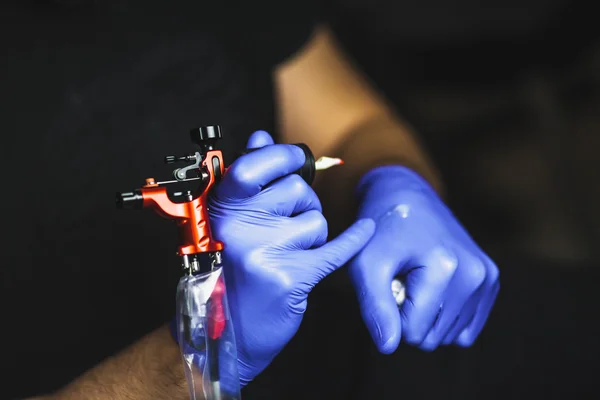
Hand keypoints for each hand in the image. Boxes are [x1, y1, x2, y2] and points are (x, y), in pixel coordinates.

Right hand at [209, 131, 374, 384]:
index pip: (254, 165)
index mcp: (220, 208)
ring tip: (290, 254)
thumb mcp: (229, 223)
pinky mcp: (291, 276)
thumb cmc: (229, 274)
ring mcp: (264, 251)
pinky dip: (354, 239)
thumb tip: (260, 137)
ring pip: (317, 220)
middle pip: (297, 190)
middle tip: (289, 226)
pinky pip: (336, 247)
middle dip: (303, 204)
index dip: (282, 155)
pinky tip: (365, 231)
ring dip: (313, 236)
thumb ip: (246, 180)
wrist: (226, 335)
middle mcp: (238, 226)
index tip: (297, 158)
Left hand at [349, 165, 499, 353]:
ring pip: (449, 335)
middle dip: (409, 316)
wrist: (405, 197)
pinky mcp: (491, 280)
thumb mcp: (366, 265)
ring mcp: (487, 277)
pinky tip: (432, 287)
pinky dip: (444, 316)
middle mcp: (475, 274)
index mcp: (446, 268)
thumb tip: (389, 347)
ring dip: (426, 315)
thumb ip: (375, 307)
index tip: (388, 281)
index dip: (391, 314)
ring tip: (415, 278)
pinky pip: (466, 328)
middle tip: (401, 279)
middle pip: (433, 337)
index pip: (413, 332)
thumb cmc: (380, 231)